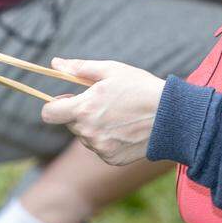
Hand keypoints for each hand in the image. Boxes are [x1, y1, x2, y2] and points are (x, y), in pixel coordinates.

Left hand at [41, 58, 165, 165]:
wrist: (172, 117)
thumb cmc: (141, 88)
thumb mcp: (111, 70)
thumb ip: (79, 68)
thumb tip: (55, 63)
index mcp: (84, 109)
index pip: (49, 113)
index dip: (55, 105)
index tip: (67, 100)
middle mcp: (88, 132)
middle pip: (69, 124)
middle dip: (80, 114)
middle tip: (104, 103)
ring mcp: (100, 148)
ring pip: (86, 136)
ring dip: (95, 127)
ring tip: (120, 115)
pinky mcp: (112, 159)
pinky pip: (100, 148)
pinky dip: (108, 139)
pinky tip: (126, 129)